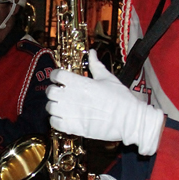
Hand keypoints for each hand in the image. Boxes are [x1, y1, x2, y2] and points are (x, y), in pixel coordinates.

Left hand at [46, 49, 164, 155]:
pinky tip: (63, 119)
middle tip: (60, 94)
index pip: (56, 74)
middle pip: (50, 91)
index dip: (55, 75)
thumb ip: (96, 65)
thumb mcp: (108, 77)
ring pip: (50, 108)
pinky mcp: (72, 127)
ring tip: (61, 107)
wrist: (129, 120)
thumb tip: (92, 52)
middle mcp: (71, 96)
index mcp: (79, 82)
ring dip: (53, 106)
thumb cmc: (121, 98)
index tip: (58, 78)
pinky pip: (54, 123)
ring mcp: (70, 113)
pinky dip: (56, 120)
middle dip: (53, 91)